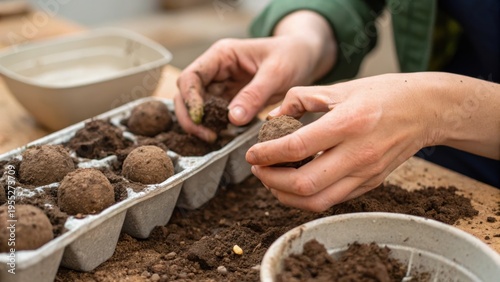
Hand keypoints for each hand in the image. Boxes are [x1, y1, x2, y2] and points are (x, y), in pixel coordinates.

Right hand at [174, 11, 335, 141]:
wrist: (304, 57)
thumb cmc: (291, 56)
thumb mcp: (276, 73)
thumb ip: (254, 94)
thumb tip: (232, 118)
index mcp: (221, 55)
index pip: (191, 76)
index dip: (190, 98)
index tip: (200, 118)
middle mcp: (216, 69)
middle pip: (187, 93)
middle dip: (191, 116)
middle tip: (207, 136)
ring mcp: (221, 85)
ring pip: (198, 106)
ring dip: (201, 123)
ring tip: (215, 138)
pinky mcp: (230, 99)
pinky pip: (214, 114)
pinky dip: (214, 126)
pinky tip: (223, 136)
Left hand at [246, 73, 445, 211]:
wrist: (425, 110)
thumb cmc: (382, 94)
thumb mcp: (339, 87)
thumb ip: (300, 99)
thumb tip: (272, 118)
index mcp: (348, 123)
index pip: (297, 147)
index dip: (268, 154)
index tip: (252, 153)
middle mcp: (358, 153)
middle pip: (304, 184)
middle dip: (271, 180)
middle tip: (257, 168)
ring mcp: (366, 173)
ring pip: (317, 201)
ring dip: (286, 196)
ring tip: (271, 180)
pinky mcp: (370, 184)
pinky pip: (332, 201)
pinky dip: (306, 197)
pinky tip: (294, 184)